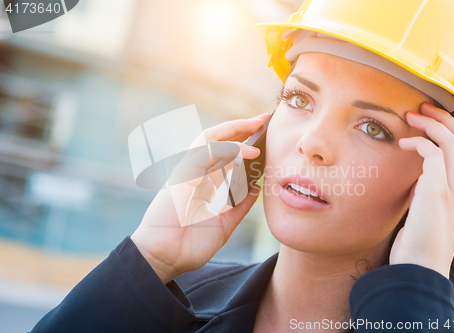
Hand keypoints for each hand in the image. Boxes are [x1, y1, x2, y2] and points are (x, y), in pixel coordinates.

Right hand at [131, 113, 270, 282]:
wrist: (166, 260)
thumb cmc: (189, 246)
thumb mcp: (224, 225)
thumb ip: (239, 207)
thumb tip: (256, 189)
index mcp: (201, 184)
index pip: (223, 155)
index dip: (242, 143)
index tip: (263, 137)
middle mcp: (193, 174)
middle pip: (217, 140)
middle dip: (240, 127)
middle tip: (264, 119)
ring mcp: (186, 172)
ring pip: (210, 138)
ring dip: (235, 129)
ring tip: (258, 123)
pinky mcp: (182, 175)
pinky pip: (207, 153)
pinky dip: (229, 148)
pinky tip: (249, 151)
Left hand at [389, 103, 453, 277]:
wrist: (418, 268)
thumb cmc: (417, 244)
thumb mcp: (426, 213)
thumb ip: (426, 193)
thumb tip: (416, 179)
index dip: (451, 130)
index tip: (431, 120)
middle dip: (443, 119)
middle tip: (422, 107)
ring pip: (451, 141)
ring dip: (430, 124)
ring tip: (411, 116)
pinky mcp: (438, 190)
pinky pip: (433, 153)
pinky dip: (419, 143)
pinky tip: (403, 144)